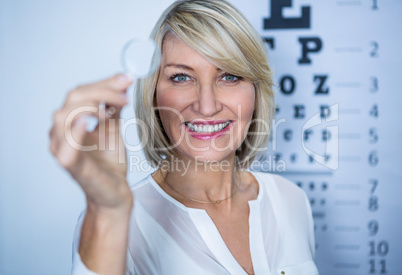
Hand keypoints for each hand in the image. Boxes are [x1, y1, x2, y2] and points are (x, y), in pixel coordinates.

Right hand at [49, 74, 132, 211]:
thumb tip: (123, 81)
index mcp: (71, 122)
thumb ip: (113, 106)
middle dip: (101, 91)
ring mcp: (63, 149)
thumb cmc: (110, 163)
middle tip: (124, 94)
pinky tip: (88, 121)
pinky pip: (65, 147)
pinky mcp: (71, 166)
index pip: (80, 93)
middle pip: (73, 99)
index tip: (126, 79)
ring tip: (112, 108)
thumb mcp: (112, 127)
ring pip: (64, 116)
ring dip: (90, 105)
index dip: (103, 83)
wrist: (116, 191)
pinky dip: (75, 131)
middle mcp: (62, 133)